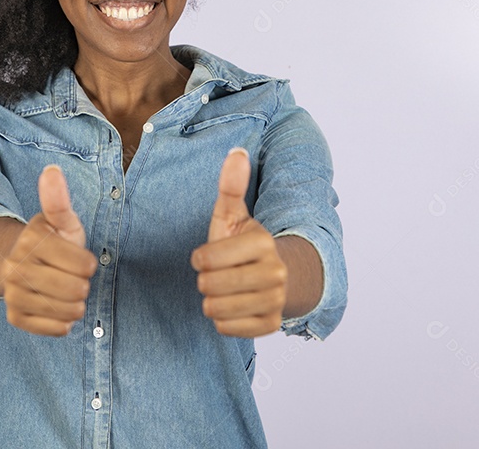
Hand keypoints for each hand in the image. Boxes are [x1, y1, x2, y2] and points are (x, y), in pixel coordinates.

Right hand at [3, 165, 97, 336]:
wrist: (24, 266)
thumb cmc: (53, 242)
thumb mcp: (61, 220)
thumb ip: (58, 200)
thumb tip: (52, 170)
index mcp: (32, 240)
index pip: (83, 264)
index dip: (88, 264)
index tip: (82, 260)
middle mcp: (16, 267)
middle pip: (75, 289)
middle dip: (83, 285)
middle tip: (75, 279)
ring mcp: (13, 293)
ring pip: (66, 311)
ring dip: (75, 304)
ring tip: (68, 293)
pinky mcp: (15, 317)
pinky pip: (54, 329)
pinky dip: (63, 322)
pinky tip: (59, 309)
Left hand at [191, 148, 286, 337]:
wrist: (278, 275)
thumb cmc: (244, 244)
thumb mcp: (233, 214)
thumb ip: (231, 186)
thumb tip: (237, 151)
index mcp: (263, 242)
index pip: (206, 260)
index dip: (200, 258)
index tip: (209, 255)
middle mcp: (275, 272)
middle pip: (210, 286)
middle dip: (206, 280)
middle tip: (219, 274)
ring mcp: (276, 301)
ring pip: (216, 309)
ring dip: (212, 301)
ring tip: (225, 289)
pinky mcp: (271, 325)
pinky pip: (226, 328)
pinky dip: (223, 320)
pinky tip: (234, 306)